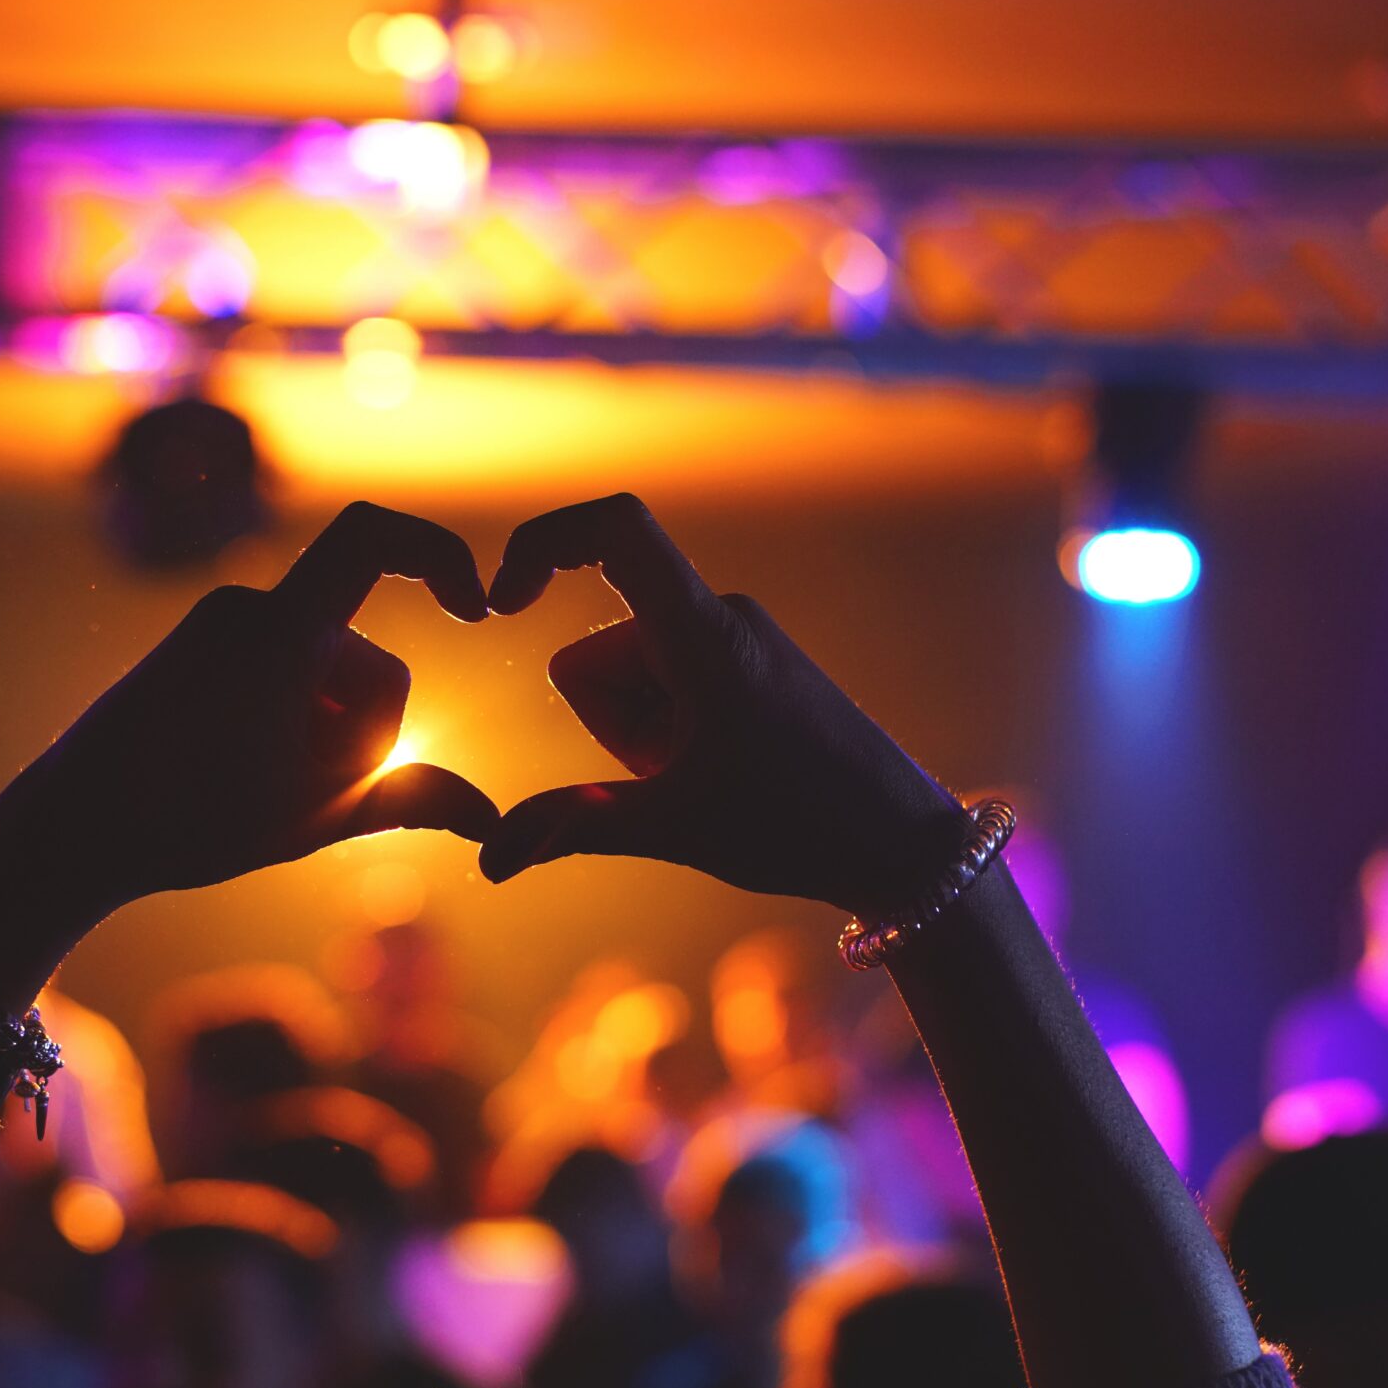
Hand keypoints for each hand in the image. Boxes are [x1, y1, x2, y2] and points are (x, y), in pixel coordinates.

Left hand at [0, 503, 499, 1008]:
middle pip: (363, 660)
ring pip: (323, 673)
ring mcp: (218, 627)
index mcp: (280, 633)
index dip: (438, 555)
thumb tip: (494, 820)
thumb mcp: (312, 816)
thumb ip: (408, 799)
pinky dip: (291, 720)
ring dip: (324, 733)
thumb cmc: (185, 821)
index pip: (372, 538)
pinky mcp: (198, 647)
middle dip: (364, 732)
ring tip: (269, 795)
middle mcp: (248, 610)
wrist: (68, 827)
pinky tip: (250, 775)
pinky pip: (282, 672)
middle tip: (314, 800)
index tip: (475, 608)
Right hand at [478, 494, 960, 915]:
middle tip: (678, 777)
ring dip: (641, 735)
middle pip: (600, 650)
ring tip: (707, 778)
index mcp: (703, 634)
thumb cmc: (800, 828)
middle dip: (611, 722)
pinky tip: (718, 773)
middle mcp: (719, 617)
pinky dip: (667, 733)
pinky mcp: (747, 664)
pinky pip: (667, 686)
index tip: (500, 601)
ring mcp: (735, 640)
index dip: (543, 541)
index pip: (616, 529)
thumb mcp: (674, 829)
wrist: (900, 843)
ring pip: (630, 675)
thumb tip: (487, 858)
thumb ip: (573, 826)